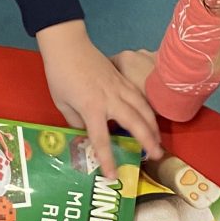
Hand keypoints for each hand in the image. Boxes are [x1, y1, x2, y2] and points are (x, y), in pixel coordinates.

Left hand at [37, 21, 161, 175]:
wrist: (68, 45)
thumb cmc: (60, 75)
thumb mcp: (62, 103)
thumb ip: (76, 121)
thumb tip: (87, 131)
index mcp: (91, 108)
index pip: (101, 139)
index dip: (107, 159)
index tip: (113, 175)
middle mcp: (110, 99)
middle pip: (135, 123)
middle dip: (148, 140)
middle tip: (156, 155)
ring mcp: (120, 87)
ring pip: (144, 108)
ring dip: (153, 126)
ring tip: (159, 140)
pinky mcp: (123, 79)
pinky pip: (140, 97)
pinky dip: (148, 109)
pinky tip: (151, 118)